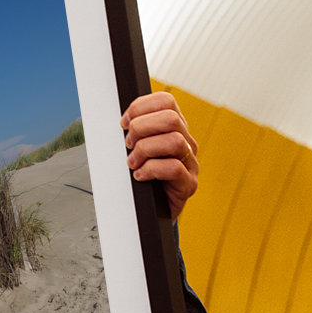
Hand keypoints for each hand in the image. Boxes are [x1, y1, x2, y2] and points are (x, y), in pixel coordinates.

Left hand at [121, 91, 198, 219]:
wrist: (151, 211)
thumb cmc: (141, 176)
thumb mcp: (135, 148)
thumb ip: (133, 132)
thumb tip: (121, 121)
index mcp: (174, 128)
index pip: (166, 101)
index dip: (141, 107)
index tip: (124, 123)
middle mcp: (186, 142)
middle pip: (171, 118)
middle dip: (141, 128)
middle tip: (128, 144)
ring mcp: (190, 163)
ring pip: (174, 141)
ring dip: (145, 150)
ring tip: (133, 162)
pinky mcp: (189, 184)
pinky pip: (174, 168)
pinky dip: (150, 170)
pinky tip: (140, 176)